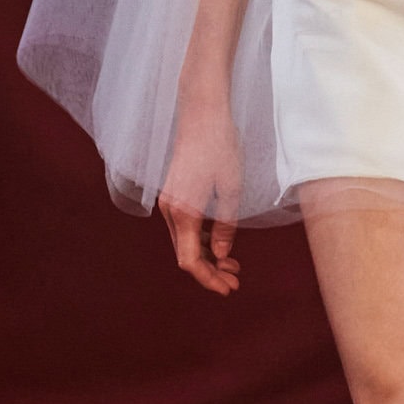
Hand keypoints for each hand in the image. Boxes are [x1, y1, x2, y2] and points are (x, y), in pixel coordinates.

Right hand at [159, 102, 242, 294]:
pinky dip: (200, 239)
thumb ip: (225, 226)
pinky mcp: (173, 194)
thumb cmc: (220, 148)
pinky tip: (220, 242)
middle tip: (235, 279)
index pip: (190, 261)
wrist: (202, 114)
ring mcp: (168, 202)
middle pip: (185, 254)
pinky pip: (184, 227)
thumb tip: (221, 253)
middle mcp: (169, 211)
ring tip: (232, 264)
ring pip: (184, 241)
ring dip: (206, 256)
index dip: (208, 279)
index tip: (229, 288)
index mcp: (183, 213)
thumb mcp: (231, 191)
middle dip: (209, 271)